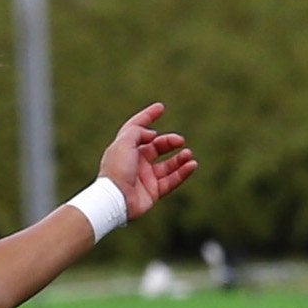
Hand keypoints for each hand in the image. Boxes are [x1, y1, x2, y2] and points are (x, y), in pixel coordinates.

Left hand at [99, 103, 196, 220]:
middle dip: (169, 142)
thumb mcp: (124, 143)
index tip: (161, 108)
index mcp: (125, 148)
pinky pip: (172, 180)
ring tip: (188, 154)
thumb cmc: (117, 169)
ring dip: (180, 158)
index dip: (148, 116)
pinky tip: (192, 165)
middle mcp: (136, 161)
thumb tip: (152, 134)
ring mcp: (146, 177)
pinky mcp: (154, 191)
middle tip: (180, 141)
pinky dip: (183, 173)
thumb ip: (137, 132)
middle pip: (157, 147)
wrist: (116, 199)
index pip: (137, 128)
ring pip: (168, 165)